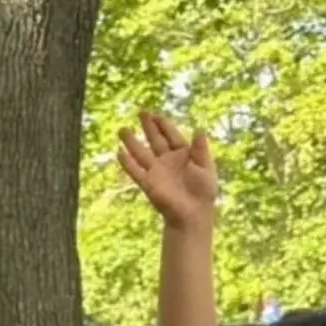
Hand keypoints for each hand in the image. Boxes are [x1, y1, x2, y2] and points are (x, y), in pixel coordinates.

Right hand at [118, 112, 217, 229]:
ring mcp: (156, 171)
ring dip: (132, 142)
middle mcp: (167, 160)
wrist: (193, 213)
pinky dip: (127, 164)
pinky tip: (119, 153)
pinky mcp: (149, 184)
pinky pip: (136, 172)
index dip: (163, 124)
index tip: (155, 115)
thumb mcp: (206, 167)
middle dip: (148, 126)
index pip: (171, 135)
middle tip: (140, 112)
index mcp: (183, 154)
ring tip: (122, 130)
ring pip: (142, 153)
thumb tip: (199, 128)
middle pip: (155, 139)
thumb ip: (200, 149)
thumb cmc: (203, 191)